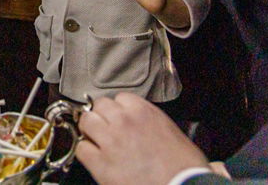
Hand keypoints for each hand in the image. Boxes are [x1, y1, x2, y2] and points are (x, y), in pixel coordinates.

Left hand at [75, 94, 209, 184]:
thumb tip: (142, 125)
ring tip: (96, 140)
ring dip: (89, 130)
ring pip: (86, 121)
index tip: (120, 118)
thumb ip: (151, 122)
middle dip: (102, 116)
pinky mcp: (101, 164)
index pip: (120, 98)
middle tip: (106, 128)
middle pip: (100, 105)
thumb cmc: (185, 168)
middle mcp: (124, 121)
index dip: (119, 110)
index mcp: (144, 111)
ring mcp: (110, 141)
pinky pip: (81, 148)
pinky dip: (86, 152)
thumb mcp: (173, 133)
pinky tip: (94, 158)